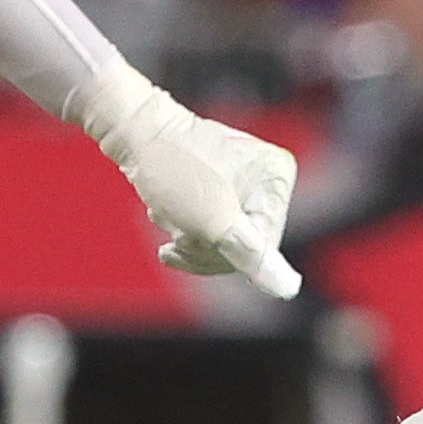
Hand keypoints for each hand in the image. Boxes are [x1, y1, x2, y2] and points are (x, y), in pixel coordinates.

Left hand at [84, 71, 302, 298]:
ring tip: (166, 218)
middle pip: (246, 247)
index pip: (263, 248)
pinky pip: (212, 227)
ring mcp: (245, 183)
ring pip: (226, 241)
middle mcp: (268, 180)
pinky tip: (166, 217)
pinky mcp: (221, 188)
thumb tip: (288, 289)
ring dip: (190, 239)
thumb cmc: (173, 169)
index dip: (225, 254)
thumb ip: (250, 255)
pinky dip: (186, 229)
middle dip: (204, 248)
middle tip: (174, 236)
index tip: (188, 240)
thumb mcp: (212, 220)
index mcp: (277, 179)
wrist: (134, 134)